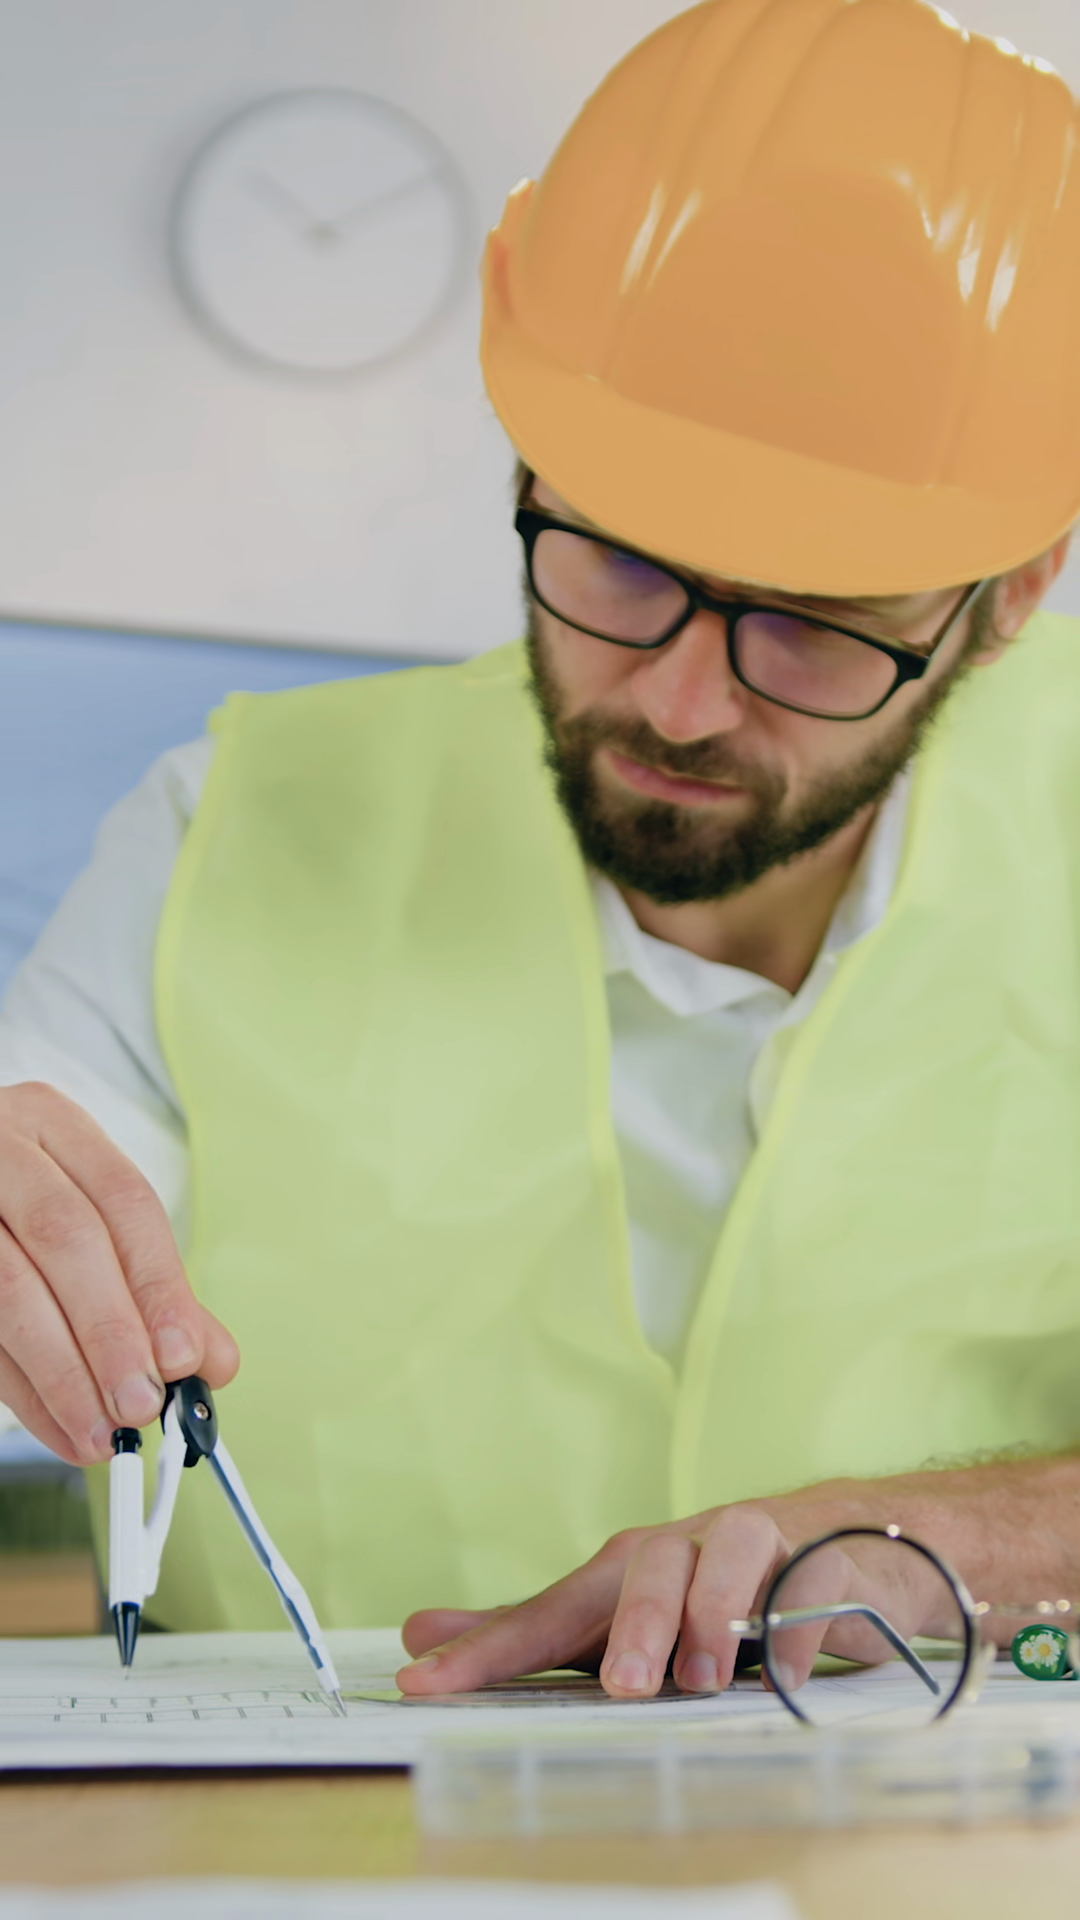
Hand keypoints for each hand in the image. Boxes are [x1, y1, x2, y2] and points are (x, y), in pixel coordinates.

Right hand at [0, 1082, 237, 1465]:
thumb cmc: (16, 1205)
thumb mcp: (85, 1217)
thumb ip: (150, 1282)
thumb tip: (214, 1361)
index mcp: (52, 1123)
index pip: (123, 1200)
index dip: (159, 1282)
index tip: (186, 1358)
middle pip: (67, 1238)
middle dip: (111, 1331)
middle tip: (143, 1404)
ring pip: (10, 1290)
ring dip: (63, 1373)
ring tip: (102, 1433)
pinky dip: (23, 1390)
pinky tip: (58, 1425)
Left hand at [396, 1482, 944, 1698]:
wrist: (841, 1544)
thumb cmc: (710, 1590)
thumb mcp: (618, 1617)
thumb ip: (529, 1634)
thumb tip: (421, 1638)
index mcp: (626, 1569)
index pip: (550, 1611)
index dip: (489, 1647)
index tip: (423, 1679)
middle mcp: (684, 1546)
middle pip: (647, 1567)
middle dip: (632, 1624)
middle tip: (621, 1686)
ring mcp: (757, 1547)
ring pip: (730, 1552)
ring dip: (713, 1613)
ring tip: (701, 1680)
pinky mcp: (824, 1560)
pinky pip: (810, 1579)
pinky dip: (795, 1625)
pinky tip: (781, 1672)